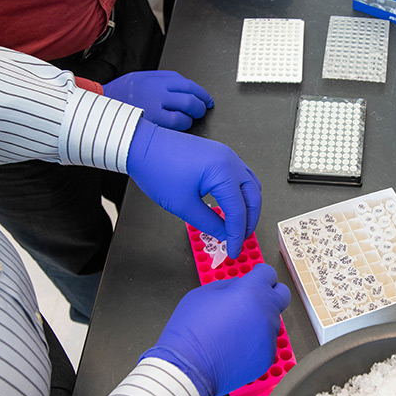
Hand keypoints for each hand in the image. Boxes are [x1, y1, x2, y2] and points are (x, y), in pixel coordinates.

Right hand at [103, 71, 213, 130]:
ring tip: (189, 119)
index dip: (202, 93)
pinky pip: (176, 124)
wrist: (102, 107)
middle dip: (201, 105)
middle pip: (191, 97)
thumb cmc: (121, 94)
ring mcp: (155, 107)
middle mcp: (157, 91)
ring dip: (192, 116)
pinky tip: (179, 126)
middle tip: (201, 110)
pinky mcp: (153, 122)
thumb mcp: (141, 78)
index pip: (188, 84)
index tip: (206, 99)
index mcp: (156, 79)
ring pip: (186, 111)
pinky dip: (183, 125)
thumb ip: (163, 81)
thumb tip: (185, 88)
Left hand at [126, 118, 259, 257]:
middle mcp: (231, 161)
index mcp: (223, 172)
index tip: (234, 250)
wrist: (142, 145)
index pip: (239, 210)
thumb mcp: (184, 205)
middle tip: (240, 240)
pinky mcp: (221, 155)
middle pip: (253, 197)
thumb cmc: (158, 169)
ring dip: (248, 207)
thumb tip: (224, 234)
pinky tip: (232, 206)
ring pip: (251, 186)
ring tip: (238, 226)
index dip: (237, 234)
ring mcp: (227, 156)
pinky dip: (241, 195)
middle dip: (249, 222)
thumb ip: (209, 223)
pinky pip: (242, 177)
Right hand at [141, 264, 290, 395]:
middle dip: (269, 293)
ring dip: (260, 320)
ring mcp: (269, 336)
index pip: (268, 273)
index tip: (253, 278)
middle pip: (282, 294)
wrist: (188, 368)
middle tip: (252, 299)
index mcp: (251, 291)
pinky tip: (236, 346)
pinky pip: (267, 343)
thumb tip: (239, 286)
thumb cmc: (190, 330)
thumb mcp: (203, 294)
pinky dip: (256, 342)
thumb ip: (228, 285)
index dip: (259, 274)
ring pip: (273, 320)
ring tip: (235, 329)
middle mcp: (266, 311)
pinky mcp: (267, 356)